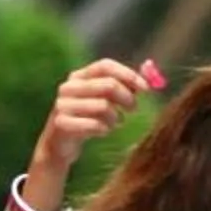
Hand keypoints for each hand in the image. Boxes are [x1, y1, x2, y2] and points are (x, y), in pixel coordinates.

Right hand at [32, 58, 161, 177]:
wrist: (60, 145)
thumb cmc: (88, 118)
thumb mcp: (106, 98)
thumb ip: (126, 84)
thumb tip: (150, 68)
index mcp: (78, 76)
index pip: (105, 66)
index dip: (128, 75)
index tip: (146, 88)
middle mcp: (68, 87)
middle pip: (108, 85)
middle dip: (127, 98)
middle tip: (133, 108)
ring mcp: (62, 105)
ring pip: (104, 106)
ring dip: (116, 117)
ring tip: (114, 123)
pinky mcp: (62, 124)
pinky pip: (95, 125)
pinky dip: (104, 129)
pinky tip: (102, 131)